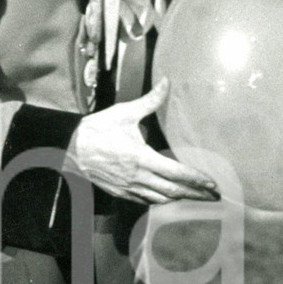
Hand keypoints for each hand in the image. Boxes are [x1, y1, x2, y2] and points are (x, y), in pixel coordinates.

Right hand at [68, 79, 219, 203]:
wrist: (69, 147)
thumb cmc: (97, 129)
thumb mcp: (124, 113)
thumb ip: (150, 101)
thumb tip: (167, 82)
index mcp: (142, 158)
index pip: (177, 173)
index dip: (197, 179)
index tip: (212, 184)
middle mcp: (138, 177)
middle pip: (174, 191)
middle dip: (195, 194)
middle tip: (213, 196)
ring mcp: (128, 188)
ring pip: (161, 199)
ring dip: (180, 199)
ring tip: (195, 197)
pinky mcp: (120, 193)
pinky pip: (145, 201)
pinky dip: (161, 200)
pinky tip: (168, 197)